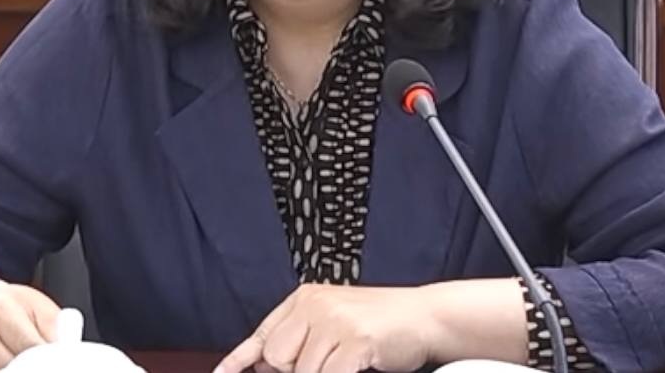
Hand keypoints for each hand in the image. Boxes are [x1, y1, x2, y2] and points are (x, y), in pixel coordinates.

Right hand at [0, 283, 61, 372]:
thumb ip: (56, 329)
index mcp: (0, 309)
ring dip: (18, 372)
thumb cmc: (20, 309)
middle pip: (11, 364)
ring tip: (34, 364)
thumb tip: (65, 348)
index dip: (46, 357)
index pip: (27, 344)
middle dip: (34, 368)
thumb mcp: (43, 309)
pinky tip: (17, 368)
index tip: (59, 361)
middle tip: (48, 364)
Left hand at [216, 284, 434, 372]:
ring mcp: (335, 320)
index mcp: (305, 298)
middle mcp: (315, 305)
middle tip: (324, 366)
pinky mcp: (355, 339)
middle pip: (277, 358)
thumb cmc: (381, 324)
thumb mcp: (334, 322)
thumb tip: (262, 364)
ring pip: (302, 371)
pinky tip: (352, 368)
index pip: (263, 334)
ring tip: (345, 363)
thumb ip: (300, 339)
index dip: (239, 359)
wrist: (425, 316)